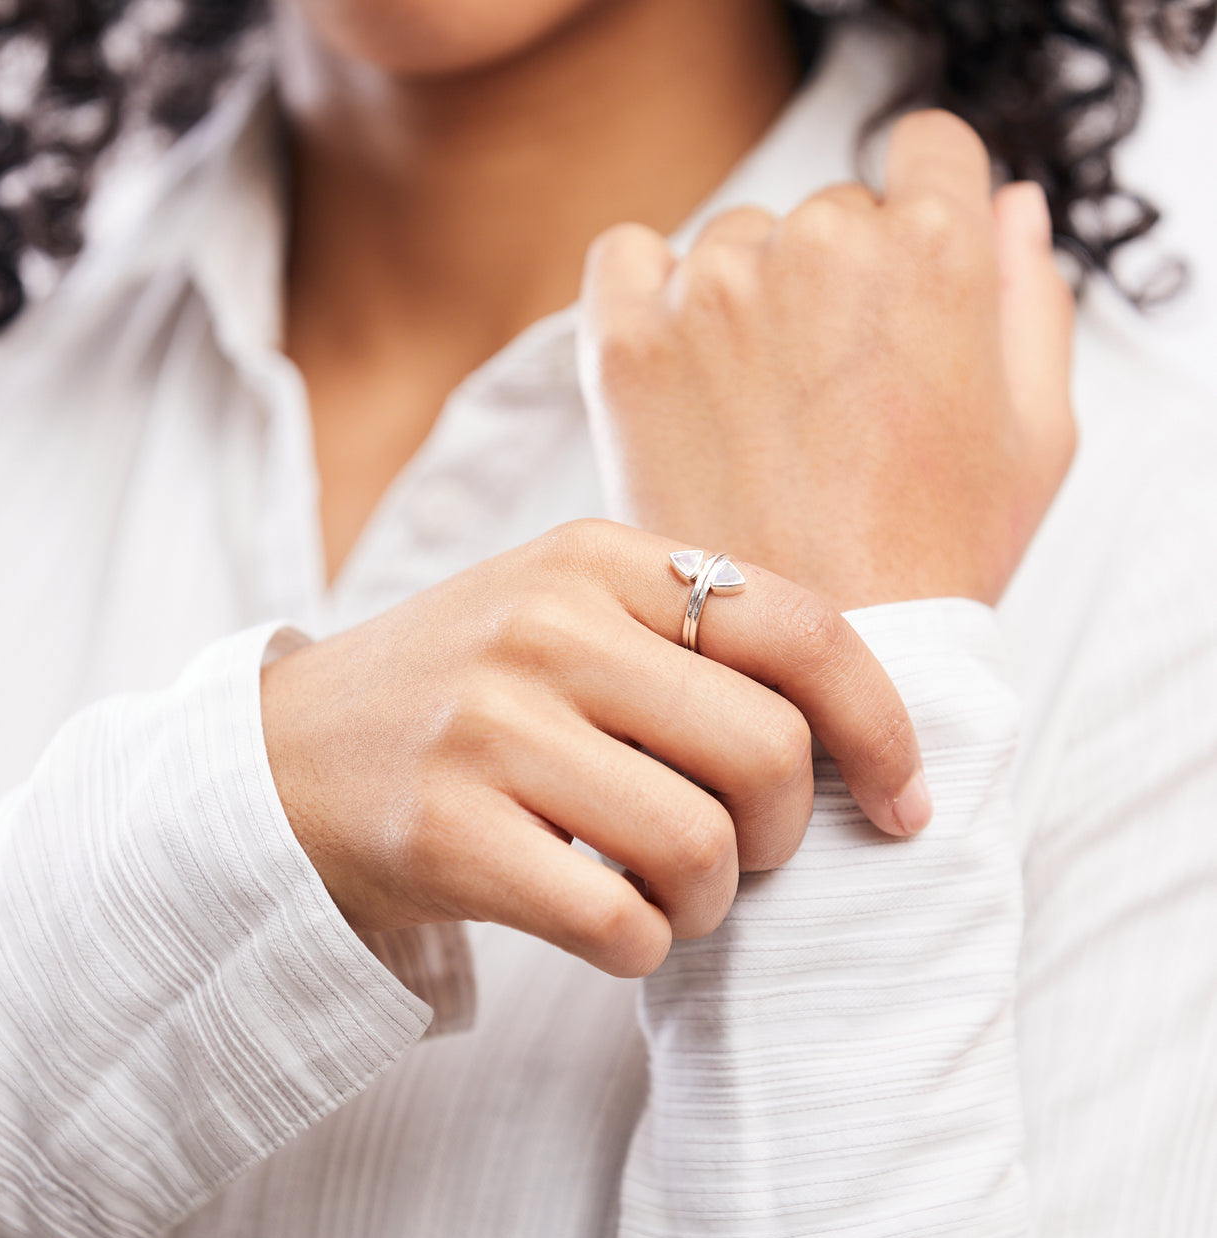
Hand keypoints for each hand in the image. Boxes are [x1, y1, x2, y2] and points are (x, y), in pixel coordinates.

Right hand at [261, 520, 930, 977]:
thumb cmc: (461, 693)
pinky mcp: (447, 834)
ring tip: (667, 893)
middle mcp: (545, 628)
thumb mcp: (564, 617)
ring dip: (711, 902)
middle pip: (771, 752)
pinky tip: (609, 922)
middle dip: (786, 831)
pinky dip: (643, 945)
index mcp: (594, 558)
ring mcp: (489, 729)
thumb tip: (857, 729)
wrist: (282, 759)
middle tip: (743, 852)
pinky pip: (621, 923)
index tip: (905, 800)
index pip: (799, 629)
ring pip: (702, 848)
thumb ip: (691, 639)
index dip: (883, 725)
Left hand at [578, 111, 1076, 610]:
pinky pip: (626, 257)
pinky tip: (679, 360)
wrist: (820, 657)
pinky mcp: (628, 342)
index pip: (929, 154)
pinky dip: (647, 289)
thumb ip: (1032, 298)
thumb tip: (1009, 207)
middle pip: (828, 215)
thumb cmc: (936, 556)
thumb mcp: (1038, 435)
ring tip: (759, 415)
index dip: (926, 220)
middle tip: (832, 398)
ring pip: (733, 243)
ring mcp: (715, 291)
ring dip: (747, 302)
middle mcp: (819, 246)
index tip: (903, 291)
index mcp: (932, 252)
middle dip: (838, 288)